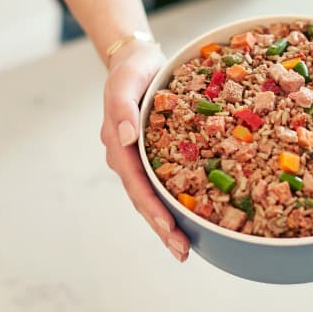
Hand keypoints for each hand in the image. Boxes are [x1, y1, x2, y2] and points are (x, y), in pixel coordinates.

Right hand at [100, 39, 190, 261]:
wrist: (136, 60)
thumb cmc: (131, 69)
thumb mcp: (124, 81)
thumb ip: (121, 109)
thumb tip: (126, 138)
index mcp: (118, 144)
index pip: (136, 183)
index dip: (152, 208)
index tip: (170, 227)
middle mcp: (128, 157)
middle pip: (144, 199)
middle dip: (162, 227)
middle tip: (182, 252)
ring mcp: (140, 159)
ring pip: (153, 197)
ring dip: (167, 223)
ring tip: (186, 248)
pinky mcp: (155, 155)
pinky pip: (165, 183)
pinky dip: (176, 203)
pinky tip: (194, 218)